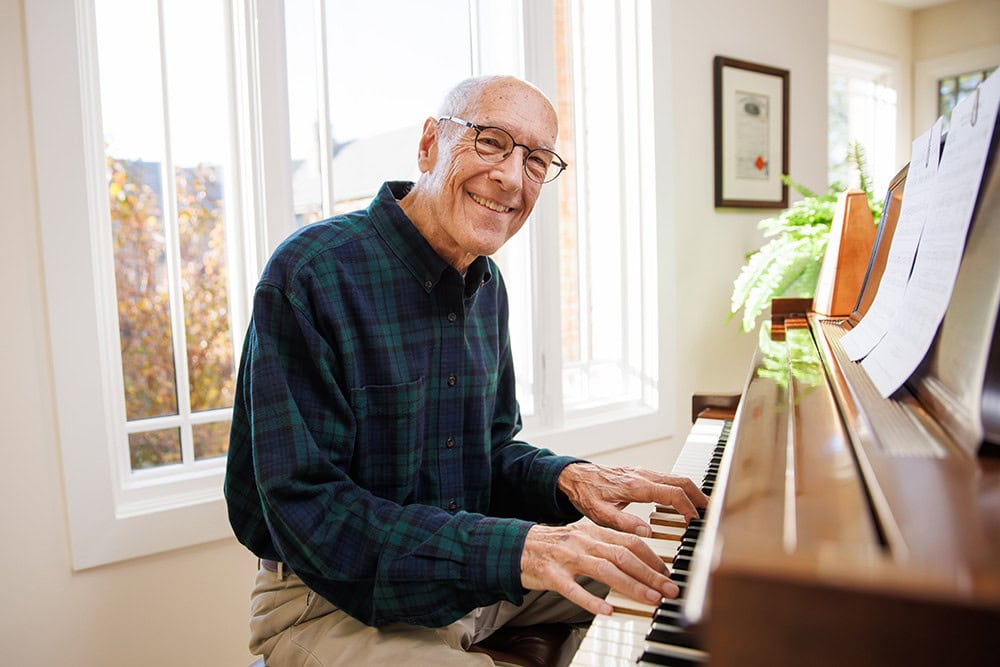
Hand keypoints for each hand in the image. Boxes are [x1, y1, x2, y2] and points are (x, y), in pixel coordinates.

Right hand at [519, 522, 679, 616]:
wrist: (517, 546)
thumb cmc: (554, 547)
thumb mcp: (584, 539)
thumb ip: (608, 547)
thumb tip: (639, 560)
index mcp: (593, 533)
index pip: (629, 542)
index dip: (652, 558)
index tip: (668, 573)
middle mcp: (583, 542)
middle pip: (623, 556)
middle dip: (650, 574)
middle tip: (669, 590)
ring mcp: (567, 558)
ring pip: (604, 570)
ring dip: (631, 586)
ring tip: (650, 599)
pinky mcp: (551, 575)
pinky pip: (573, 589)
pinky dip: (591, 600)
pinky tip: (606, 610)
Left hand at [557, 463, 707, 535]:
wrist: (575, 477)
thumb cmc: (586, 494)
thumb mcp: (600, 514)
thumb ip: (623, 523)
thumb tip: (646, 533)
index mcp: (636, 486)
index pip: (673, 493)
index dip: (688, 508)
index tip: (694, 522)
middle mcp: (643, 476)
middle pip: (681, 481)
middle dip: (699, 496)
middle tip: (710, 513)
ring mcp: (643, 473)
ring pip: (676, 478)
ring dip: (691, 492)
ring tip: (701, 509)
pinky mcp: (641, 474)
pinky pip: (667, 479)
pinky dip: (680, 489)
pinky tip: (681, 502)